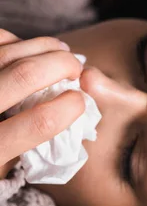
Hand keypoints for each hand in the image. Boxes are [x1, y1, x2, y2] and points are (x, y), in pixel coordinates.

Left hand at [0, 29, 84, 178]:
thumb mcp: (4, 164)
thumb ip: (31, 141)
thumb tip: (68, 106)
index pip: (38, 123)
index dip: (68, 107)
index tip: (80, 101)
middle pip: (24, 75)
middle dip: (60, 65)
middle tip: (76, 68)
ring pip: (8, 52)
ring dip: (42, 46)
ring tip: (62, 50)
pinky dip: (14, 41)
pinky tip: (28, 48)